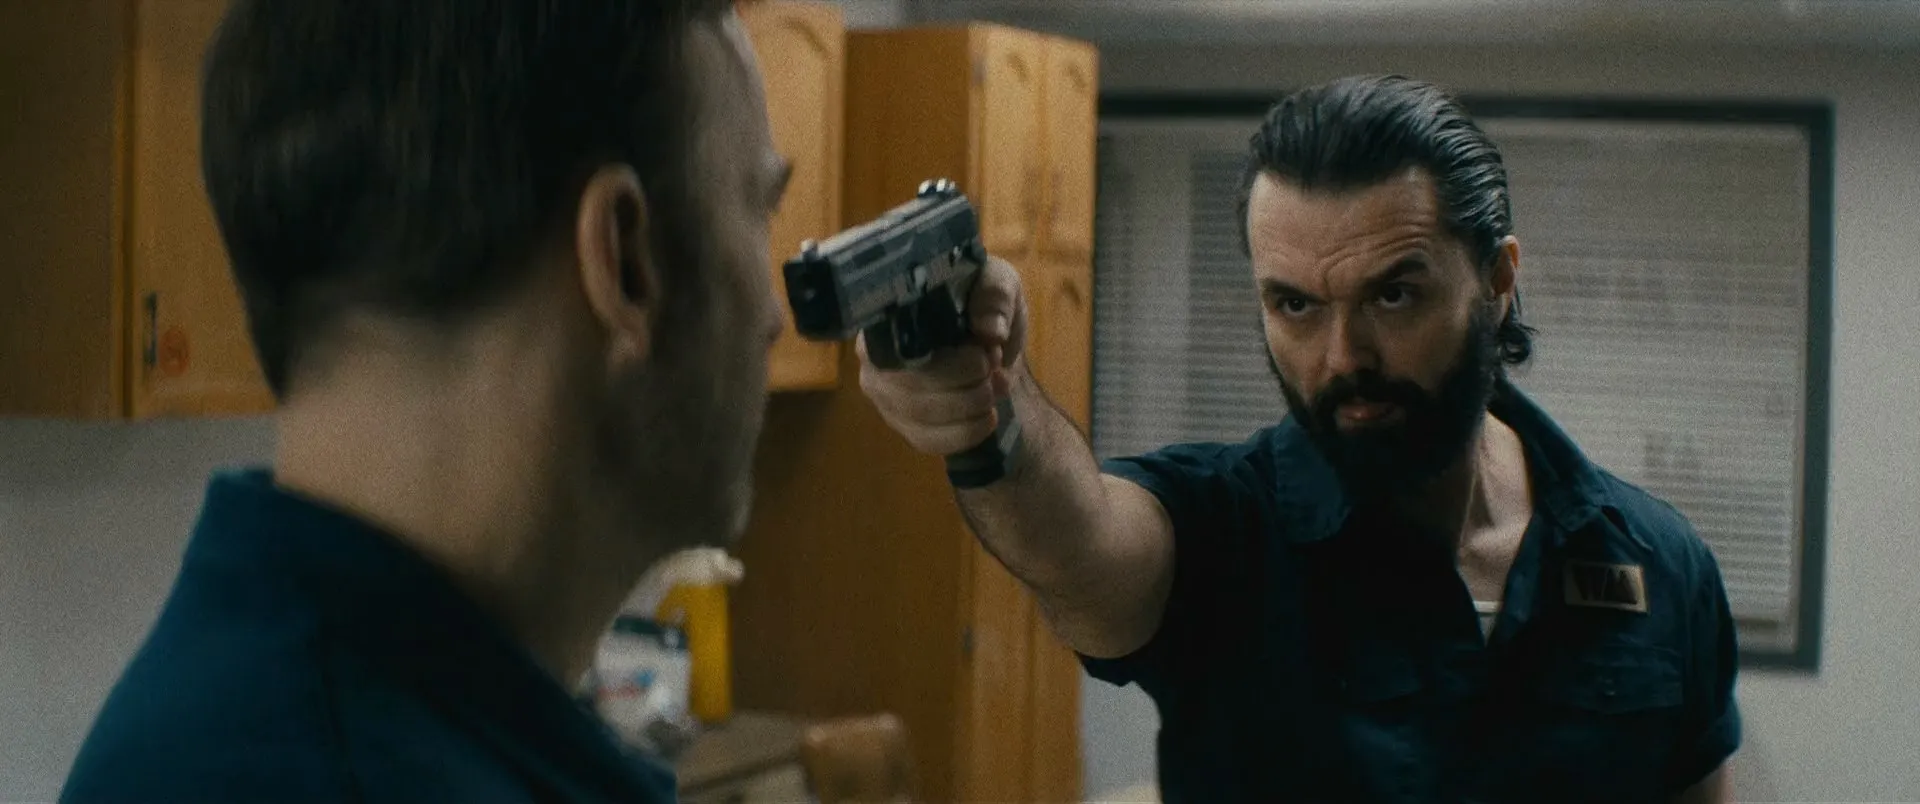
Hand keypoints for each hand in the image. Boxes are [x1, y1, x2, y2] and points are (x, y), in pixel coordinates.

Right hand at [857, 256, 1026, 455]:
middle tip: (995, 369)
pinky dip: (966, 434)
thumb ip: (994, 296)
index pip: (900, 347)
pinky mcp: (900, 423)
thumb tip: (989, 331)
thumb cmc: (983, 307)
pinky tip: (987, 417)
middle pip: (908, 386)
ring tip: (996, 387)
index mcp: (888, 314)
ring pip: (920, 415)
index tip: (985, 352)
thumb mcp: (997, 284)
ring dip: (971, 406)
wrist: (991, 347)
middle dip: (966, 384)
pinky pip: (926, 441)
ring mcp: (883, 393)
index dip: (950, 360)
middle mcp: (873, 354)